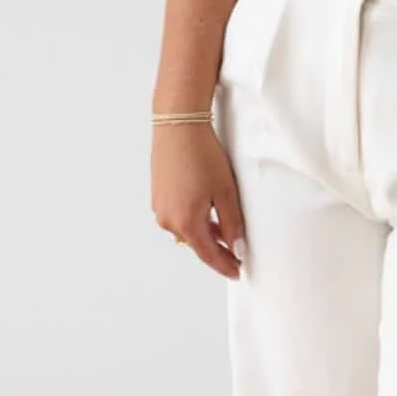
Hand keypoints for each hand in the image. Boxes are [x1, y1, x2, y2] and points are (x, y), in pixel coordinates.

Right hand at [151, 120, 246, 280]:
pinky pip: (178, 215)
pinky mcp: (158, 194)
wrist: (178, 124)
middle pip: (196, 243)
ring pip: (186, 229)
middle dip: (216, 248)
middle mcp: (168, 220)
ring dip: (205, 231)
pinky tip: (206, 208)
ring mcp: (160, 207)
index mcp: (185, 222)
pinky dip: (193, 217)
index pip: (208, 255)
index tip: (237, 271)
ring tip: (225, 229)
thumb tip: (235, 246)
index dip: (225, 265)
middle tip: (235, 253)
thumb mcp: (225, 190)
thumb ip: (232, 222)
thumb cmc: (202, 154)